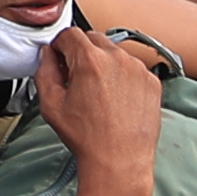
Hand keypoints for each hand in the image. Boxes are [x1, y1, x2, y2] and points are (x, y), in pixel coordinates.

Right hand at [34, 23, 163, 184]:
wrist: (119, 160)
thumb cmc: (89, 138)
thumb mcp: (52, 105)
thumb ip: (45, 72)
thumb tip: (47, 56)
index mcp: (90, 61)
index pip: (70, 34)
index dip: (60, 45)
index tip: (59, 56)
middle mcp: (117, 59)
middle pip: (93, 39)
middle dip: (82, 52)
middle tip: (76, 76)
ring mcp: (138, 69)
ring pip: (115, 53)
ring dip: (104, 64)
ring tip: (98, 93)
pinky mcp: (151, 82)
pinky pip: (133, 69)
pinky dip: (123, 77)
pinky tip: (115, 100)